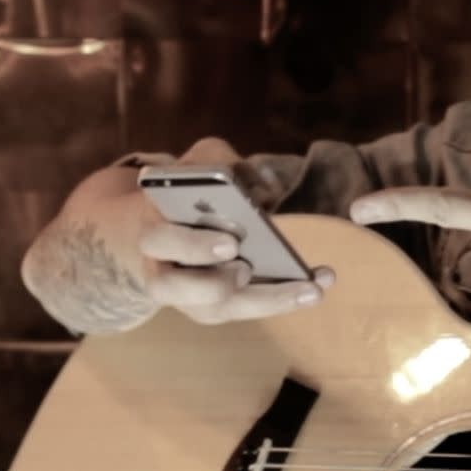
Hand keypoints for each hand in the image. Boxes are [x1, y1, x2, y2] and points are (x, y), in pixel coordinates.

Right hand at [136, 138, 334, 325]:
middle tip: (249, 269)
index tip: (231, 244)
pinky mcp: (212, 309)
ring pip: (218, 310)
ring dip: (266, 300)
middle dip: (216, 283)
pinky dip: (282, 299)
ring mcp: (187, 298)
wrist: (159, 230)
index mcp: (152, 230)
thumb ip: (219, 160)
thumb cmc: (183, 193)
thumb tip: (264, 186)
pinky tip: (318, 284)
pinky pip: (245, 310)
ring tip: (309, 289)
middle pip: (177, 289)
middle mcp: (161, 273)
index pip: (161, 241)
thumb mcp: (195, 165)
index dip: (194, 247)